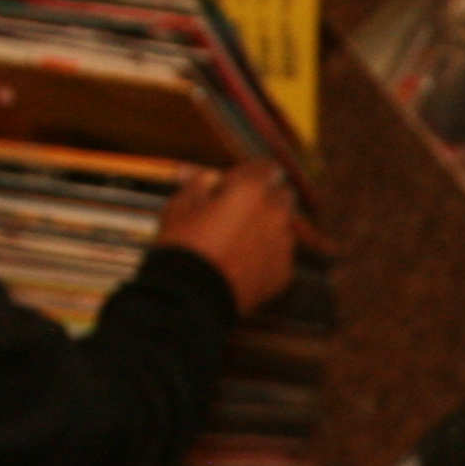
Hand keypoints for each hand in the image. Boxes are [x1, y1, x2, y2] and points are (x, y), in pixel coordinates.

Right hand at [152, 159, 313, 312]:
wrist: (192, 298)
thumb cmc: (184, 246)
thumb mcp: (180, 205)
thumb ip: (198, 184)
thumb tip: (205, 176)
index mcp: (253, 189)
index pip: (265, 167)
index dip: (247, 173)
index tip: (230, 185)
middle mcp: (276, 213)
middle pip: (282, 195)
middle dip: (265, 198)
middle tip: (238, 211)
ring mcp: (283, 245)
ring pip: (283, 227)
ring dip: (267, 227)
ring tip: (239, 242)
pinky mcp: (283, 274)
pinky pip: (279, 256)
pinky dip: (266, 256)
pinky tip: (243, 265)